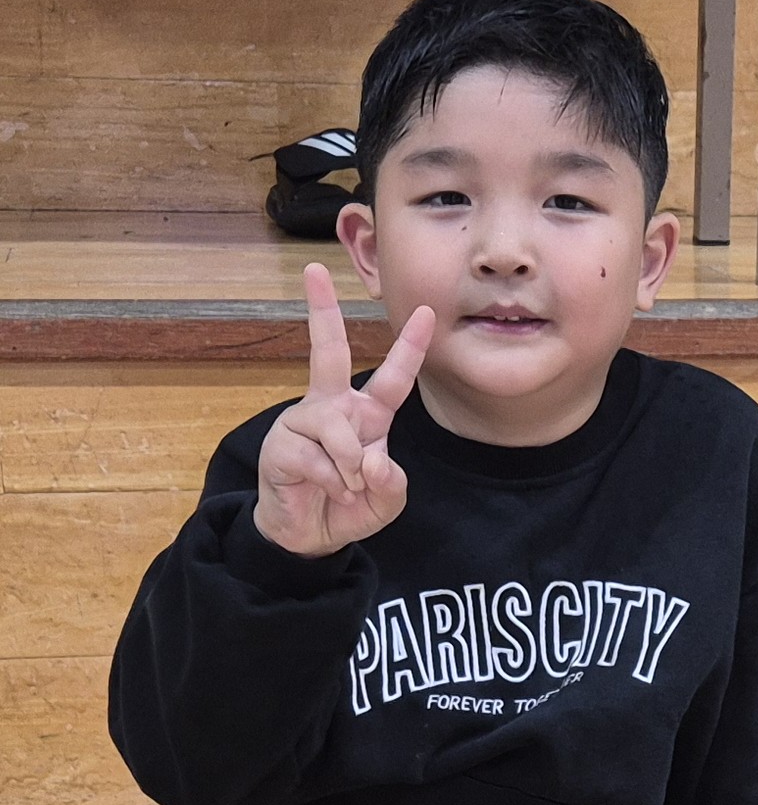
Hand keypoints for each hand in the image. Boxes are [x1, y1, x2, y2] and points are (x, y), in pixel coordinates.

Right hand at [252, 263, 434, 556]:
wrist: (310, 535)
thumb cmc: (350, 507)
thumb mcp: (386, 499)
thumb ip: (392, 482)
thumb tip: (371, 458)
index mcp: (367, 415)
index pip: (393, 378)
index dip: (410, 347)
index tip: (427, 312)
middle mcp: (334, 408)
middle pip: (329, 353)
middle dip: (322, 311)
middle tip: (314, 269)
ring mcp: (305, 423)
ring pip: (337, 429)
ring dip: (350, 468)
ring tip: (348, 488)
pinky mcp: (282, 444)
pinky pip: (319, 459)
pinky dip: (334, 483)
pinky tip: (330, 492)